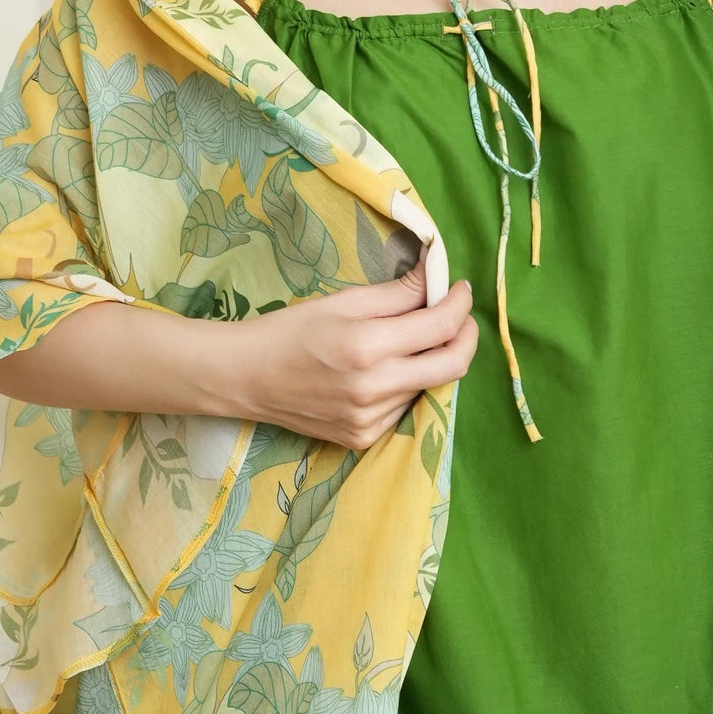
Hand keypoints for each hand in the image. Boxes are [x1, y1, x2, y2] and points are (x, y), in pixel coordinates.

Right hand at [216, 260, 478, 450]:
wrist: (246, 378)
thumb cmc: (291, 330)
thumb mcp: (343, 301)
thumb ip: (397, 293)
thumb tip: (438, 276)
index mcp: (367, 347)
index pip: (440, 325)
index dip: (460, 303)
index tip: (461, 289)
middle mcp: (374, 389)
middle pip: (452, 366)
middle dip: (466, 337)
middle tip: (459, 317)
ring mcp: (370, 420)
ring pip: (428, 387)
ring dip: (429, 361)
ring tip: (406, 342)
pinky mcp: (364, 438)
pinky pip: (404, 408)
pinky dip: (405, 385)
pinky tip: (380, 373)